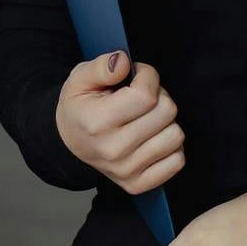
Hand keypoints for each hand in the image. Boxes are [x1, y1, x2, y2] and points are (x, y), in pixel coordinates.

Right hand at [55, 52, 184, 194]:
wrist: (69, 142)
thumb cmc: (79, 107)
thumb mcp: (79, 79)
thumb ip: (101, 66)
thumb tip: (123, 61)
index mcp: (97, 122)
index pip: (145, 95)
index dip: (147, 76)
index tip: (138, 74)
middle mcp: (113, 150)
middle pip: (166, 112)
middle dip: (159, 95)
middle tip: (143, 96)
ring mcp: (127, 170)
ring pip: (176, 135)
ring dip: (166, 121)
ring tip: (147, 116)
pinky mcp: (138, 184)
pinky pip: (177, 160)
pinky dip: (170, 145)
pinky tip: (153, 136)